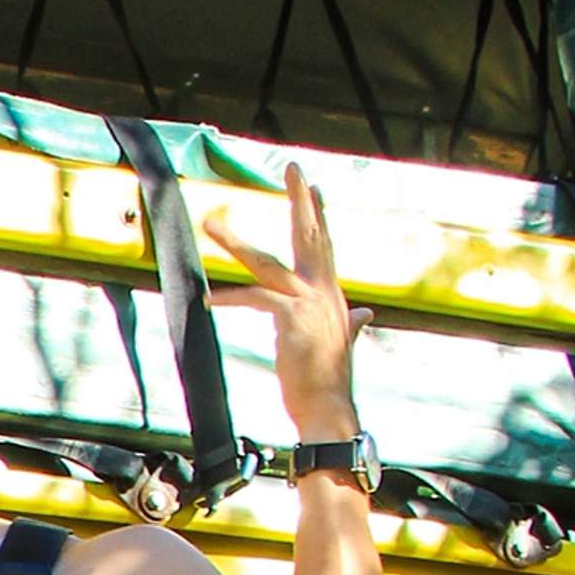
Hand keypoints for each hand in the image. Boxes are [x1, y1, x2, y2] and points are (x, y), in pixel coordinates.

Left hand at [204, 164, 372, 445]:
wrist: (327, 407)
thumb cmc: (328, 379)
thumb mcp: (342, 343)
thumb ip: (354, 325)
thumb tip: (366, 315)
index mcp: (332, 295)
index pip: (325, 245)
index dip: (319, 214)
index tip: (315, 185)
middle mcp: (324, 292)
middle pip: (310, 235)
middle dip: (301, 199)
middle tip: (293, 167)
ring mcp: (309, 303)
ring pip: (268, 262)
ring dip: (236, 242)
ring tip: (212, 223)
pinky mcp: (292, 319)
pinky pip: (255, 299)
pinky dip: (230, 298)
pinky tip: (208, 301)